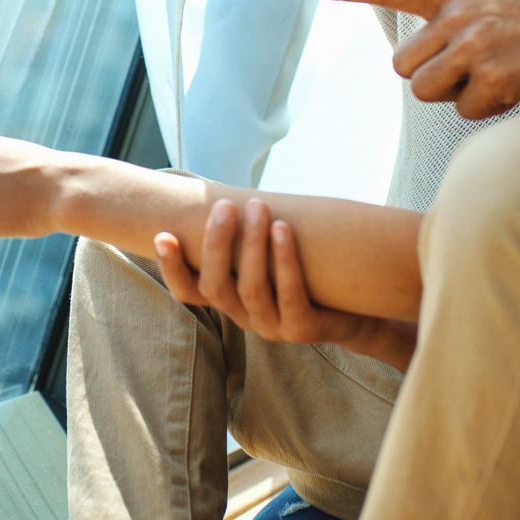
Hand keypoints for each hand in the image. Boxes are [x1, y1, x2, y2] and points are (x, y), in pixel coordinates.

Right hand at [155, 197, 417, 371]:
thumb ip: (245, 237)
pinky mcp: (302, 330)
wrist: (357, 313)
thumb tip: (223, 189)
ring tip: (257, 207)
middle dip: (217, 243)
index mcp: (230, 301)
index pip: (189, 291)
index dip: (171, 268)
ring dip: (252, 244)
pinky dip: (284, 259)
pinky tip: (283, 228)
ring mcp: (272, 328)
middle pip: (215, 286)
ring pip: (250, 287)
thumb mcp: (270, 259)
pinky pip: (289, 293)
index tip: (163, 234)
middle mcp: (244, 318)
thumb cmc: (306, 276)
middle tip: (225, 205)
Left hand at [298, 0, 519, 117]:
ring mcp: (477, 43)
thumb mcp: (501, 5)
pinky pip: (466, 112)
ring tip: (499, 77)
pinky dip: (489, 110)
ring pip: (425, 92)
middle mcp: (461, 12)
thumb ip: (459, 22)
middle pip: (402, 66)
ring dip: (456, 97)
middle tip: (473, 72)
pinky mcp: (495, 76)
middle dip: (430, 80)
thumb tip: (424, 67)